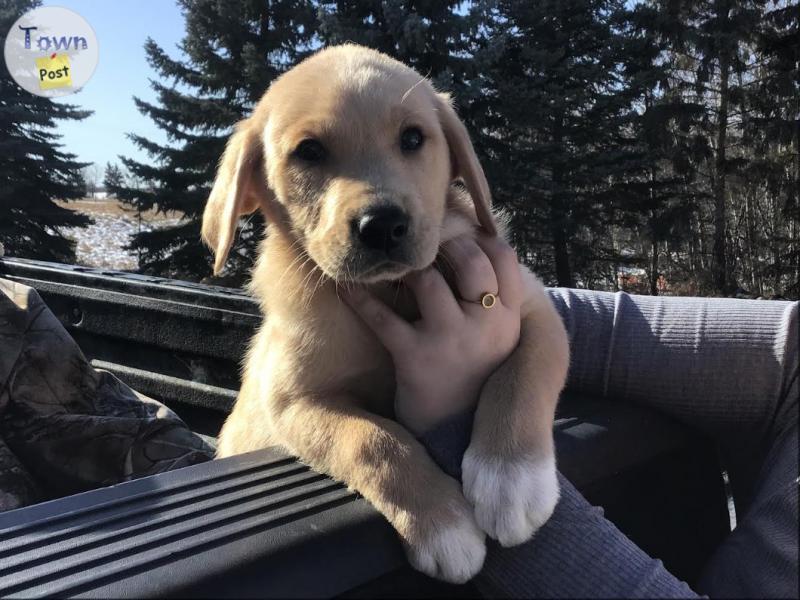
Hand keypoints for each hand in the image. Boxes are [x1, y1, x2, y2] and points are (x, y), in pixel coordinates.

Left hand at [344, 233, 522, 435]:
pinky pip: (383, 319)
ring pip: (428, 282)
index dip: (479, 239)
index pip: (504, 258)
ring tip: (393, 266)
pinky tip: (346, 287)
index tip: (458, 236)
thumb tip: (471, 246)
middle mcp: (487, 325)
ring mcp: (451, 340)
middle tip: (423, 246)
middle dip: (444, 244)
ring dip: (406, 268)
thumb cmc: (472, 374)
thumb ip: (491, 300)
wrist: (455, 433)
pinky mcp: (416, 358)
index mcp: (509, 318)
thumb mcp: (496, 338)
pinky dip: (360, 300)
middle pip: (470, 261)